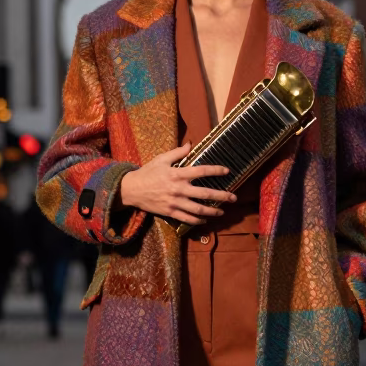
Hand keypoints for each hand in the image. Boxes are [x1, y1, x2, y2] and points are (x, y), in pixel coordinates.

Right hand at [119, 144, 236, 224]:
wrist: (131, 189)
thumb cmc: (147, 172)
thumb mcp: (161, 159)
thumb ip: (178, 153)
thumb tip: (191, 144)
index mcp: (178, 174)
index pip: (202, 171)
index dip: (216, 170)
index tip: (227, 171)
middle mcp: (179, 189)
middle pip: (205, 193)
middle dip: (221, 196)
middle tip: (234, 198)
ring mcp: (175, 202)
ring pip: (198, 209)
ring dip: (212, 211)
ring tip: (222, 212)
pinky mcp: (170, 212)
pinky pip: (187, 219)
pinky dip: (198, 220)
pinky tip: (205, 220)